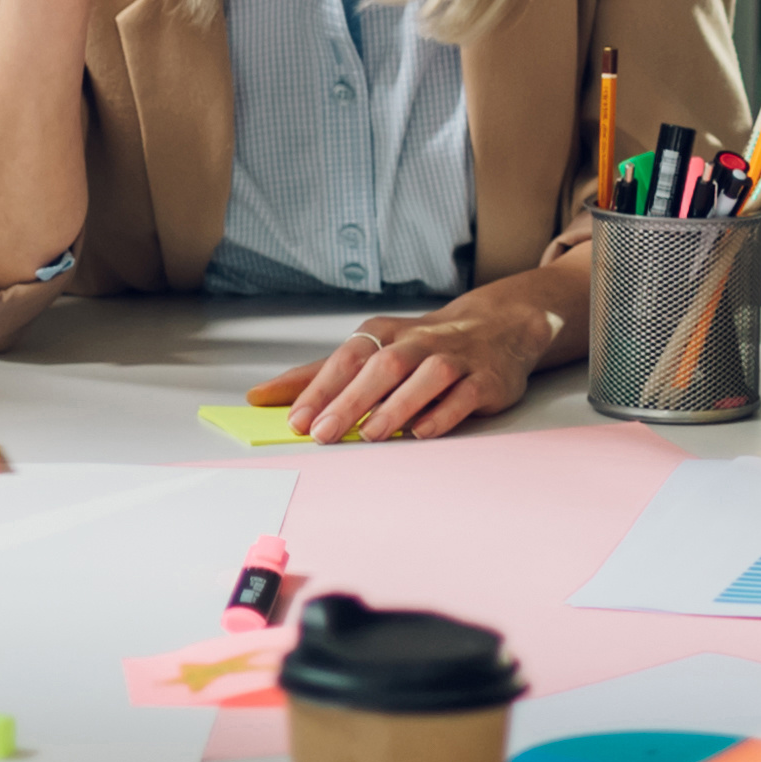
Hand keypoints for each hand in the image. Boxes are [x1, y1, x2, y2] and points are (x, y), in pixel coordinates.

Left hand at [254, 296, 561, 442]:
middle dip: (349, 400)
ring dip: (395, 406)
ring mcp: (453, 359)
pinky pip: (463, 395)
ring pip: (424, 377)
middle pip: (380, 367)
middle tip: (323, 433)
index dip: (320, 388)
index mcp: (384, 334)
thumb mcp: (369, 349)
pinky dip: (442, 413)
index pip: (347, 358)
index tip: (296, 419)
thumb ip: (319, 375)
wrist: (498, 327)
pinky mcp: (484, 380)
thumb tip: (262, 396)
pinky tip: (421, 433)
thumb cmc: (420, 346)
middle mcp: (417, 343)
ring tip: (370, 434)